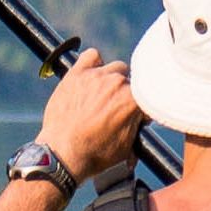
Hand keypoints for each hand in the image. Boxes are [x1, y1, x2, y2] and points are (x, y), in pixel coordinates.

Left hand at [38, 47, 141, 179]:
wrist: (62, 154)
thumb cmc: (94, 154)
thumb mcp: (127, 146)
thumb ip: (138, 125)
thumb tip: (143, 118)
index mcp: (133, 100)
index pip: (147, 96)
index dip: (142, 108)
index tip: (136, 115)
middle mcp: (117, 83)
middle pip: (131, 81)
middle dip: (125, 94)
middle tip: (114, 109)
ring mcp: (96, 76)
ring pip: (115, 68)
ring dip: (112, 79)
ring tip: (101, 96)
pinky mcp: (77, 73)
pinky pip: (91, 56)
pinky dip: (94, 63)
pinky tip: (90, 76)